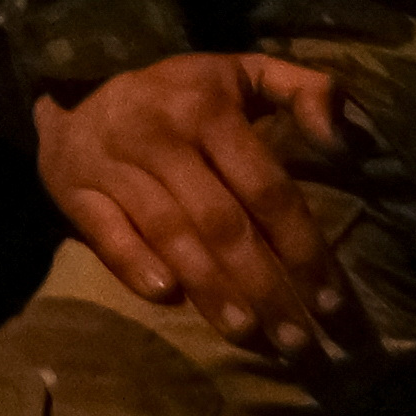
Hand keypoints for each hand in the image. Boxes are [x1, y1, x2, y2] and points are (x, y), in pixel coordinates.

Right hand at [33, 52, 371, 371]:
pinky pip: (107, 232)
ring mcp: (112, 160)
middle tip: (297, 341)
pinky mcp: (74, 186)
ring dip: (211, 289)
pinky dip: (135, 264)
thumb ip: (304, 90)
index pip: (266, 188)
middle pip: (221, 222)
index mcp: (207, 106)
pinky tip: (166, 296)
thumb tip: (342, 142)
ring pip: (169, 233)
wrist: (76, 87)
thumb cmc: (179, 95)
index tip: (331, 302)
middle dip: (264, 287)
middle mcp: (159, 132)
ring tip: (248, 335)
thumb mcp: (243, 74)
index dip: (303, 247)